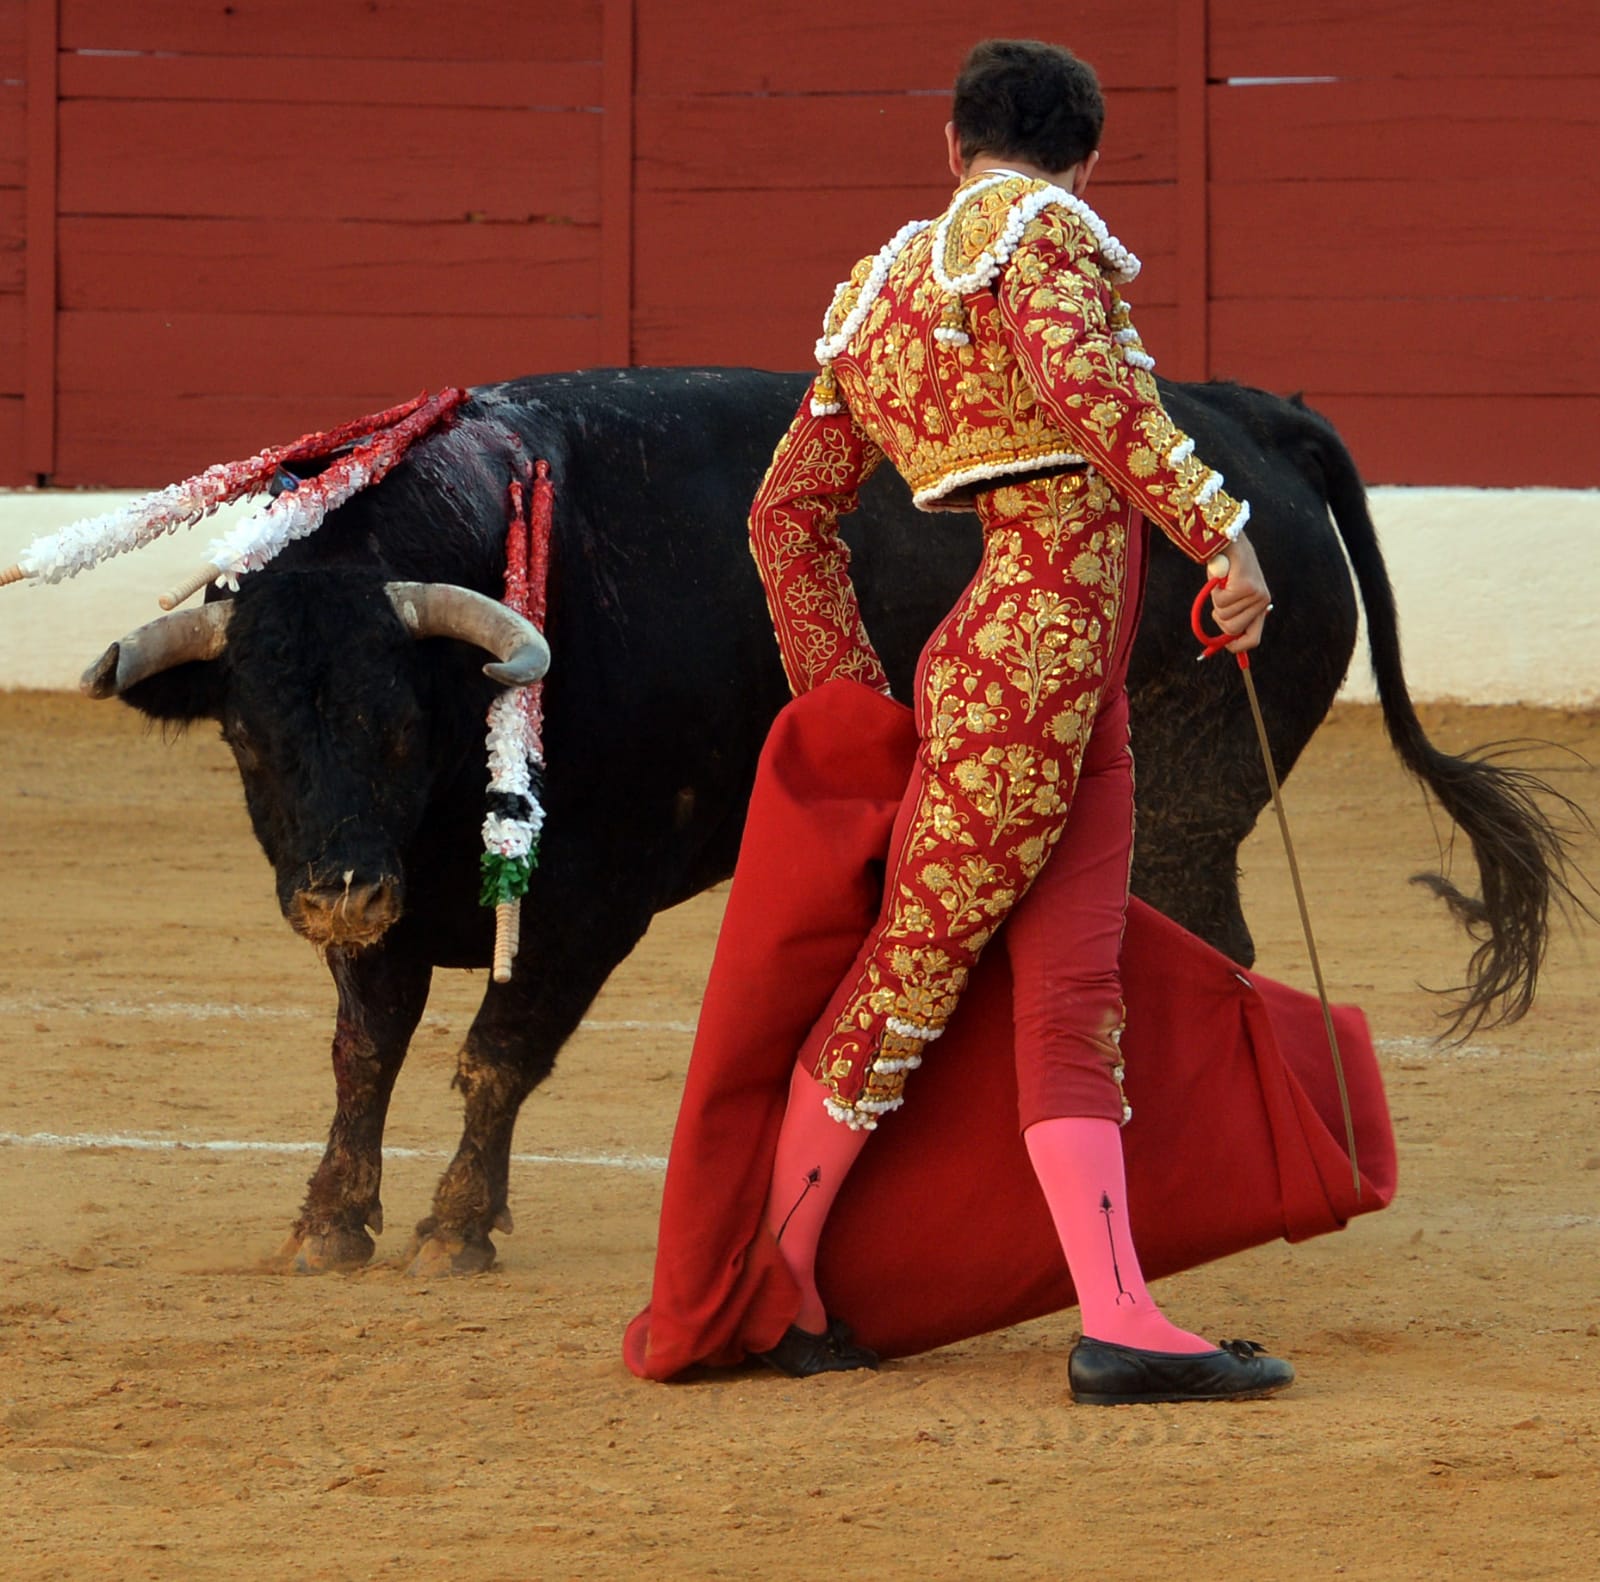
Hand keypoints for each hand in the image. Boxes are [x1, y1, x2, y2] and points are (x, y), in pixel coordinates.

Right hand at [1206, 535, 1271, 653]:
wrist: (1229, 542)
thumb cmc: (1227, 572)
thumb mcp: (1231, 598)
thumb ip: (1231, 617)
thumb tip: (1219, 644)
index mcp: (1260, 608)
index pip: (1253, 640)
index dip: (1237, 646)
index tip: (1224, 645)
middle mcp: (1261, 603)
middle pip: (1232, 630)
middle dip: (1220, 618)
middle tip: (1220, 600)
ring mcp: (1255, 595)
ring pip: (1224, 615)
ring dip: (1216, 601)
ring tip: (1222, 585)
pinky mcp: (1245, 586)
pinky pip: (1221, 602)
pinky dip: (1214, 591)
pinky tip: (1222, 578)